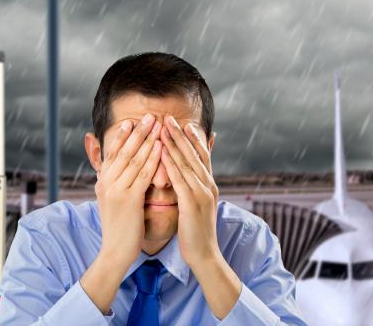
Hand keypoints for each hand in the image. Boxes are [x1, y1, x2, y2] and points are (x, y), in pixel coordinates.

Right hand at [80, 113, 161, 313]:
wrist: (115, 251)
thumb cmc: (118, 226)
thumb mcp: (111, 200)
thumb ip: (114, 182)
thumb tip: (116, 168)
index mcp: (102, 181)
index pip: (113, 152)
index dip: (123, 135)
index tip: (132, 120)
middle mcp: (106, 182)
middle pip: (124, 151)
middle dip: (137, 132)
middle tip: (149, 116)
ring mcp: (116, 190)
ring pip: (134, 159)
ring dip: (147, 140)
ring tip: (158, 125)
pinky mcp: (129, 200)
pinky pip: (143, 174)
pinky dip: (153, 159)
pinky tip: (162, 148)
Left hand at [160, 115, 240, 318]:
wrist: (205, 255)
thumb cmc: (196, 232)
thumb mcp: (196, 206)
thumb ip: (193, 190)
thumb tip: (186, 178)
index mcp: (209, 185)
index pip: (202, 156)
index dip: (192, 138)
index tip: (182, 122)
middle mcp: (208, 185)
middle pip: (194, 154)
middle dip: (181, 134)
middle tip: (168, 117)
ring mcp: (202, 194)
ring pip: (187, 162)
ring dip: (174, 143)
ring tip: (162, 127)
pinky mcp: (193, 204)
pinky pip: (181, 179)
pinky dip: (172, 163)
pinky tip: (162, 152)